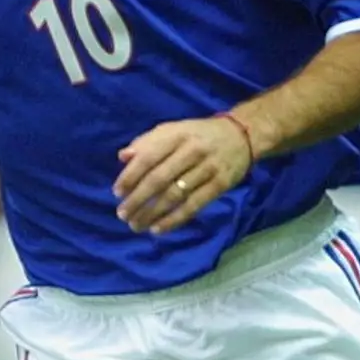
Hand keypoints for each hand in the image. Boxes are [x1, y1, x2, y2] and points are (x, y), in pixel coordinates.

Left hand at [114, 115, 251, 234]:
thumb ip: (147, 142)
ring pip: (175, 195)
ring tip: (136, 225)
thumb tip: (122, 156)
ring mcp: (208, 169)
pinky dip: (174, 220)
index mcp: (177, 135)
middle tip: (122, 214)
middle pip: (159, 179)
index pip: (148, 158)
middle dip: (138, 199)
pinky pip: (194, 206)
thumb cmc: (198, 134)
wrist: (242, 134)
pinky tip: (158, 229)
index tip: (117, 193)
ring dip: (152, 213)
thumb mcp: (173, 129)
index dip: (130, 177)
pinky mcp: (220, 185)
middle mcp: (192, 151)